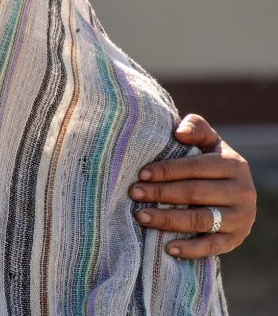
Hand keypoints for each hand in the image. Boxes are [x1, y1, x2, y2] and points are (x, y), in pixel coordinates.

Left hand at [129, 113, 255, 258]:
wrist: (233, 192)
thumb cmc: (209, 162)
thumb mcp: (207, 141)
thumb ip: (196, 127)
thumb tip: (179, 132)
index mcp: (234, 164)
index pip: (196, 167)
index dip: (167, 170)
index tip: (141, 174)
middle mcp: (243, 191)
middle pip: (195, 193)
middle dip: (160, 193)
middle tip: (134, 193)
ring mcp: (242, 217)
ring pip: (201, 220)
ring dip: (168, 220)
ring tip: (141, 216)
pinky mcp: (237, 239)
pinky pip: (213, 247)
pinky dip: (191, 249)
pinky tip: (167, 247)